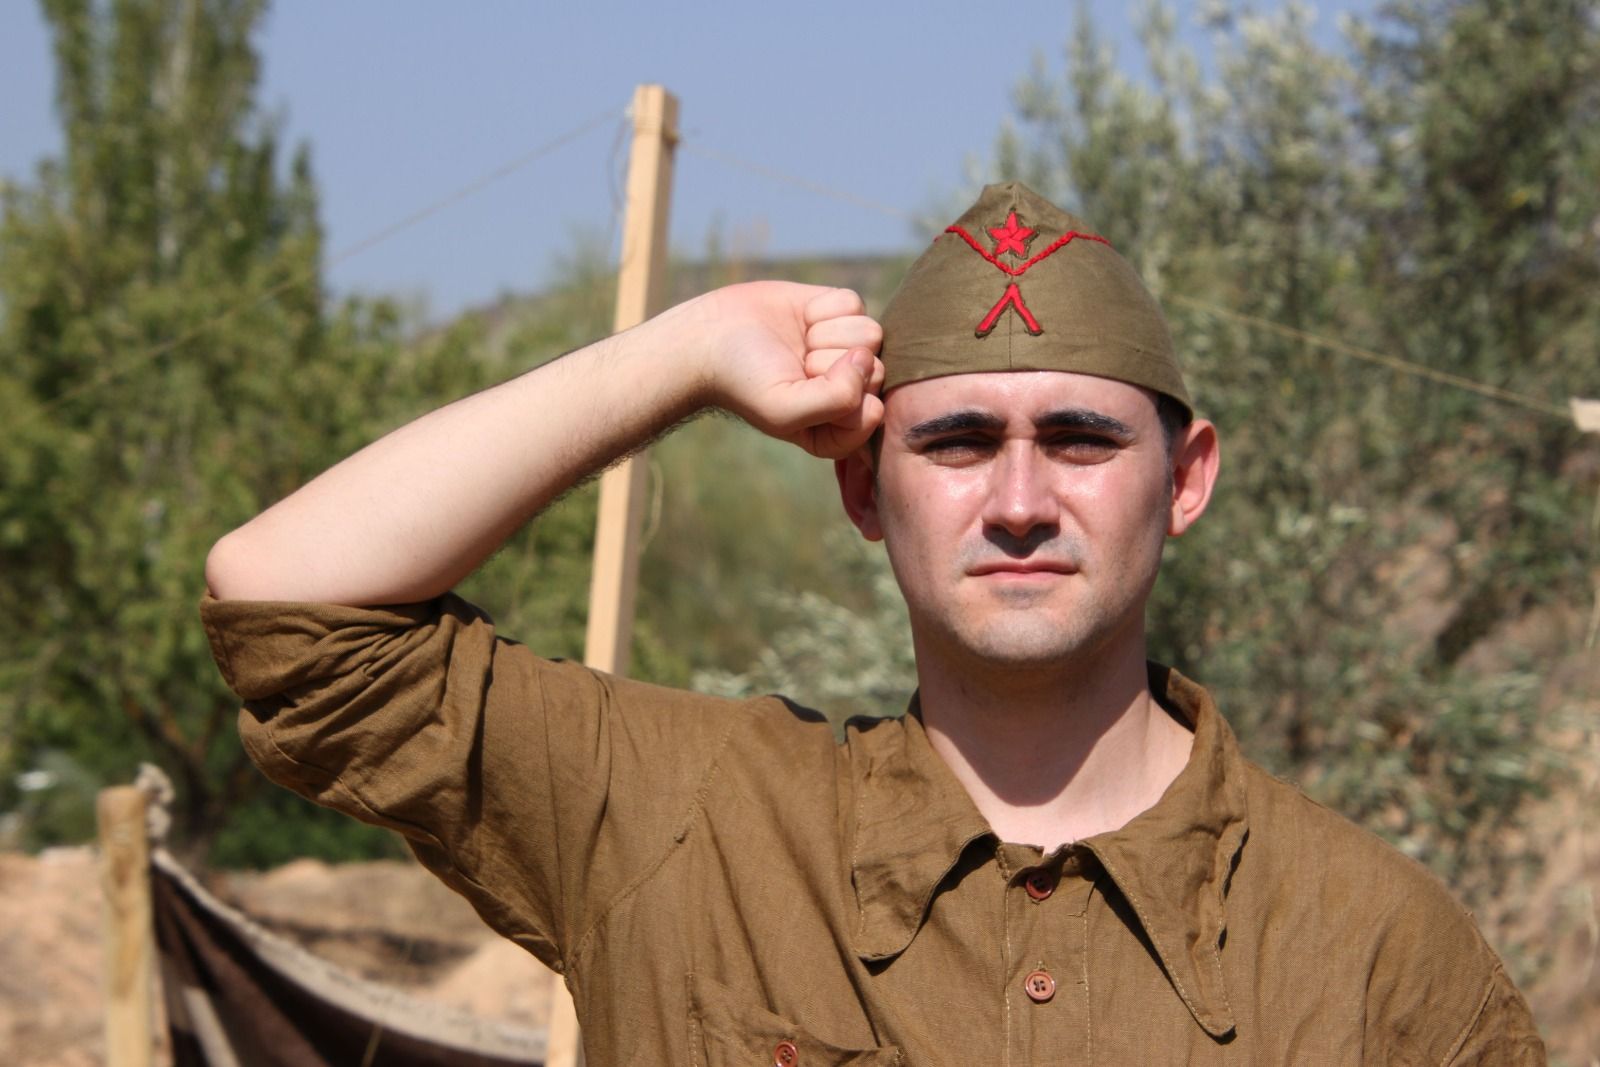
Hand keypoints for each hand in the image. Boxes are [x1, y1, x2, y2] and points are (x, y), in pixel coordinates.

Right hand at [673, 282, 885, 458]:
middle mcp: (848, 388)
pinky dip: (822, 307)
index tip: (802, 389)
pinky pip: (852, 304)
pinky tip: (800, 319)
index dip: (840, 396)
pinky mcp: (835, 311)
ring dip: (827, 334)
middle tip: (796, 365)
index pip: (874, 410)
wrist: (709, 337)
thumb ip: (838, 401)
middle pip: (878, 370)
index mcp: (838, 427)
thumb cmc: (745, 382)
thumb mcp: (785, 410)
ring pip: (871, 334)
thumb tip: (866, 357)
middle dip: (831, 363)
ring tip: (799, 343)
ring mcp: (844, 347)